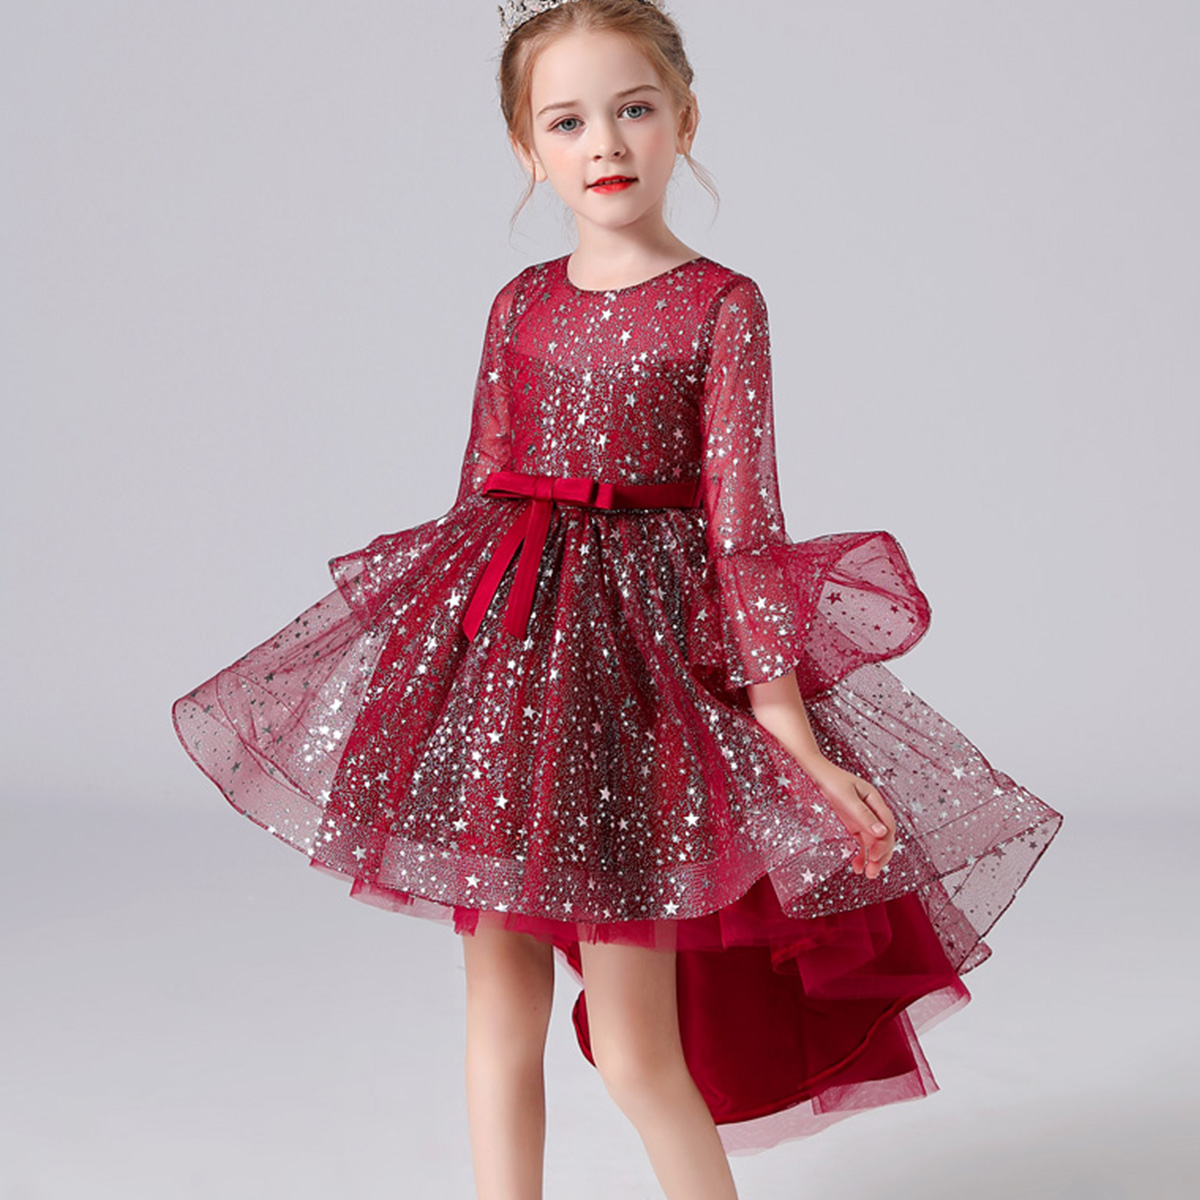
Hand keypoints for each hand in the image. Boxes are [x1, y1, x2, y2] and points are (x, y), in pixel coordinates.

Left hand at [799, 755, 895, 879]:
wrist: (811, 772)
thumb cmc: (828, 780)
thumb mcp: (845, 797)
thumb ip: (863, 815)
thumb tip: (883, 833)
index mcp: (874, 799)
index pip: (888, 825)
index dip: (885, 842)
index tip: (875, 856)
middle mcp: (871, 810)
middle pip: (883, 836)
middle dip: (881, 855)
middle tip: (873, 872)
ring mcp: (861, 818)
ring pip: (873, 842)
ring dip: (872, 858)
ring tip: (868, 874)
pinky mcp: (850, 824)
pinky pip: (860, 842)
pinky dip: (860, 854)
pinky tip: (856, 866)